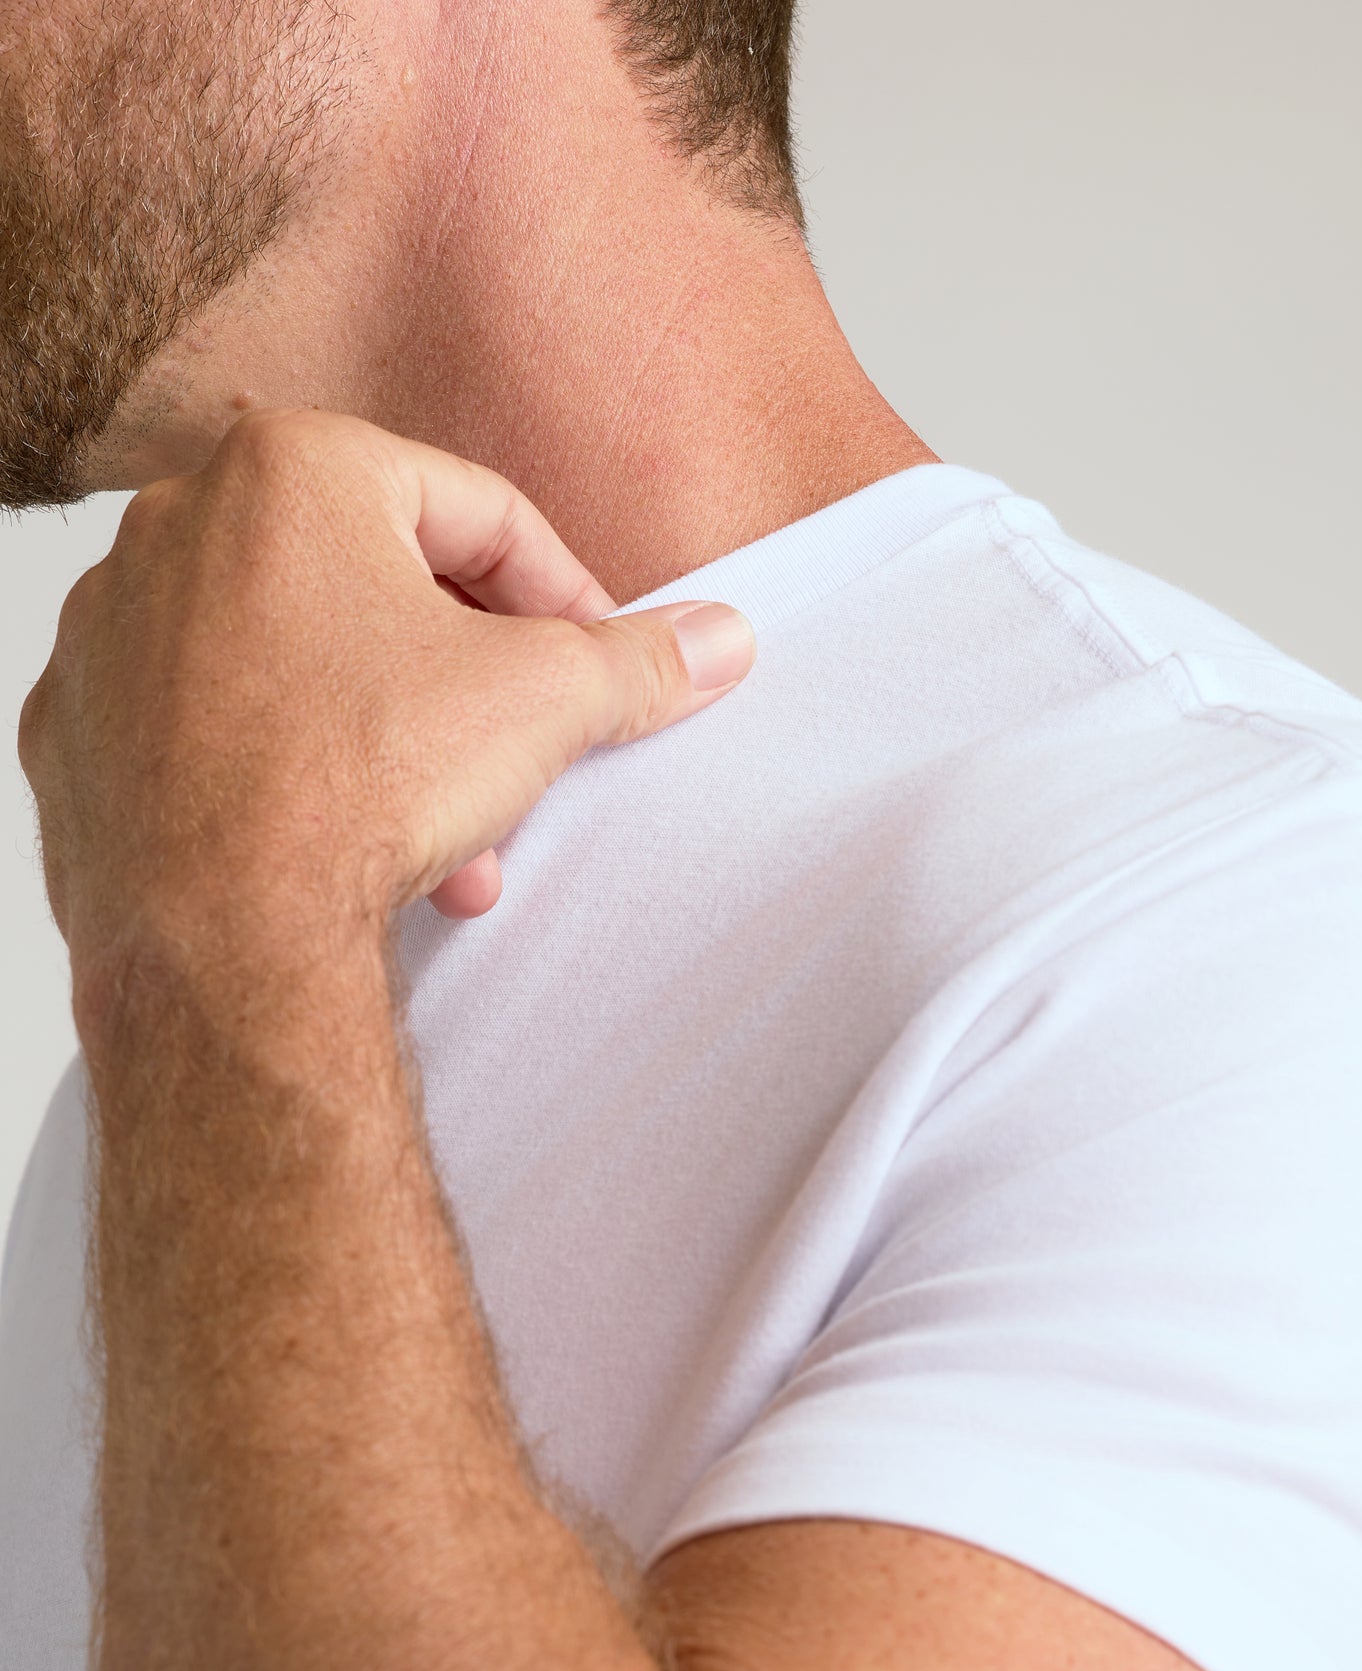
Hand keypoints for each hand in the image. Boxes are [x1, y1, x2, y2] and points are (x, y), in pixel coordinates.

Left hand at [17, 408, 754, 1013]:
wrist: (218, 940)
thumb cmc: (352, 786)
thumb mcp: (543, 702)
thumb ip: (635, 659)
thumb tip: (714, 641)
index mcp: (294, 469)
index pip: (477, 513)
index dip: (565, 592)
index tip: (597, 656)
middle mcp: (178, 523)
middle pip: (382, 589)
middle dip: (470, 686)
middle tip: (522, 756)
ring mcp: (112, 629)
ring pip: (298, 663)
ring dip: (391, 739)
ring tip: (450, 835)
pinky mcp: (77, 729)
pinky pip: (214, 728)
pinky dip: (286, 768)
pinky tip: (342, 841)